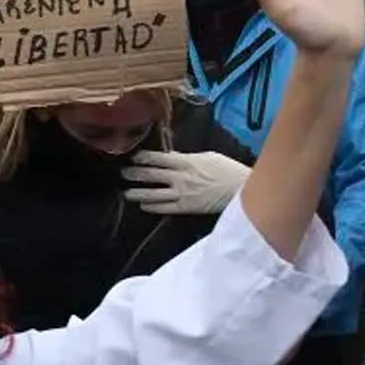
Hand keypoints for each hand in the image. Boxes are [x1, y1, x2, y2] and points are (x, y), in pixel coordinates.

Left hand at [122, 150, 250, 214]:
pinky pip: (165, 208)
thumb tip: (173, 157)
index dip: (143, 158)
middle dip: (135, 174)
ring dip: (138, 193)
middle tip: (123, 174)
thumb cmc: (227, 169)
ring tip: (127, 193)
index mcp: (186, 162)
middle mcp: (180, 177)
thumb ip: (187, 157)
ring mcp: (182, 194)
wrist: (241, 189)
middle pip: (151, 175)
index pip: (158, 158)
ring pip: (154, 194)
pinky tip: (144, 206)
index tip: (133, 157)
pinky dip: (152, 207)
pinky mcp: (186, 208)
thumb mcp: (208, 156)